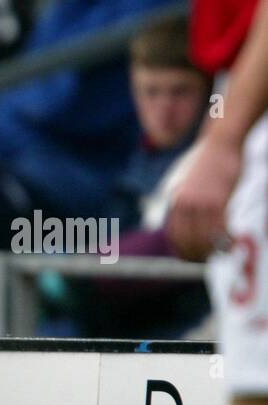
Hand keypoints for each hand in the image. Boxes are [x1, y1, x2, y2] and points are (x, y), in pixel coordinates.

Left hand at [167, 133, 242, 260]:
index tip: (189, 259)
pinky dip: (225, 239)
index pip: (174, 234)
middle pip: (187, 239)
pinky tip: (231, 243)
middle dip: (197, 254)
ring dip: (212, 249)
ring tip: (221, 254)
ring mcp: (200, 202)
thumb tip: (183, 220)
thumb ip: (185, 203)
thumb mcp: (189, 184)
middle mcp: (183, 204)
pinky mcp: (217, 199)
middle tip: (208, 261)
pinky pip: (219, 228)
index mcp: (175, 201)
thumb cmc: (209, 164)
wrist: (221, 143)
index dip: (182, 250)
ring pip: (203, 236)